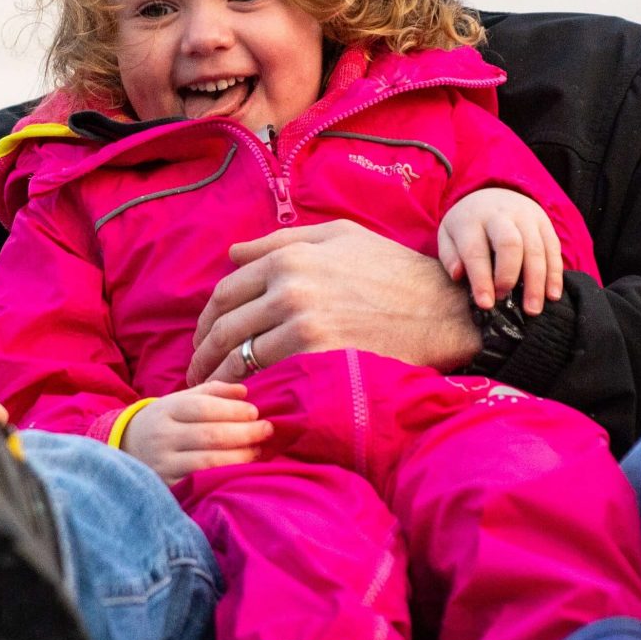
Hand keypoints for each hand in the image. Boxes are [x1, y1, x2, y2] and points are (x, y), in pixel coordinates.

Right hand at [120, 381, 271, 481]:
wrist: (126, 449)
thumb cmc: (164, 421)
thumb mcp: (180, 400)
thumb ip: (212, 392)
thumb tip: (244, 391)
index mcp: (166, 410)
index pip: (203, 408)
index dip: (233, 410)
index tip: (255, 412)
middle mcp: (162, 437)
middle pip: (209, 435)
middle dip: (244, 433)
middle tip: (266, 430)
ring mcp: (163, 465)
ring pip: (207, 462)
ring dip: (239, 457)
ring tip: (257, 450)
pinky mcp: (168, 487)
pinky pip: (201, 484)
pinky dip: (224, 477)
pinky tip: (240, 471)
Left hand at [187, 220, 480, 384]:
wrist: (442, 310)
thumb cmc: (394, 271)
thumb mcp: (340, 236)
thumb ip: (281, 241)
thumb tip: (232, 254)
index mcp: (289, 256)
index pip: (225, 292)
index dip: (206, 321)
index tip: (202, 341)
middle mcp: (289, 287)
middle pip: (223, 327)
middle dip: (202, 355)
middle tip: (198, 375)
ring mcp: (302, 323)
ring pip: (239, 357)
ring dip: (218, 379)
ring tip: (214, 396)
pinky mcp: (319, 355)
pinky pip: (268, 378)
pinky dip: (250, 392)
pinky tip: (246, 402)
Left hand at [436, 188, 565, 313]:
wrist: (493, 194)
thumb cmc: (468, 225)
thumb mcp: (448, 235)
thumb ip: (450, 256)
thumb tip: (458, 275)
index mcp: (472, 220)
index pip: (476, 251)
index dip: (481, 279)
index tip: (485, 304)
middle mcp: (501, 215)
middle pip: (510, 244)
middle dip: (509, 276)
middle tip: (505, 299)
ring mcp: (526, 217)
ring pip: (536, 248)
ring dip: (536, 281)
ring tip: (532, 309)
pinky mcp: (545, 223)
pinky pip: (553, 248)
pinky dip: (555, 274)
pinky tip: (552, 295)